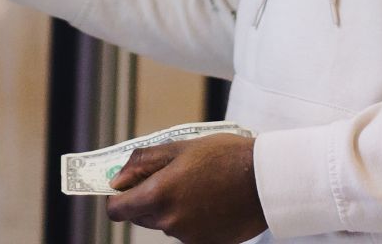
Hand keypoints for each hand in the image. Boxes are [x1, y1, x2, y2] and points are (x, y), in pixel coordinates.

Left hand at [106, 134, 266, 243]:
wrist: (264, 179)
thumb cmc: (221, 156)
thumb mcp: (177, 147)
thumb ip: (142, 163)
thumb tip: (116, 180)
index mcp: (159, 196)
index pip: (118, 210)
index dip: (116, 198)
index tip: (123, 187)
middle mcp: (171, 222)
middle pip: (141, 215)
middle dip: (146, 197)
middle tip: (168, 174)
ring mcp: (190, 237)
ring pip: (165, 222)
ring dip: (169, 206)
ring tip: (194, 183)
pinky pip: (187, 231)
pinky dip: (190, 217)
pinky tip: (207, 199)